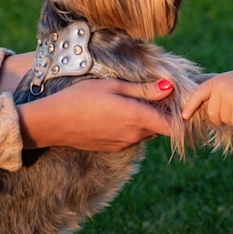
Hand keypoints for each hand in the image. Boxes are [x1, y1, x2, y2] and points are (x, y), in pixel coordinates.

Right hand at [17, 78, 173, 151]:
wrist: (52, 122)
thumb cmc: (81, 98)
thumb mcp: (114, 87)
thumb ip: (144, 90)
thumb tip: (170, 87)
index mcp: (138, 118)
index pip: (173, 127)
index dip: (180, 116)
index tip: (178, 102)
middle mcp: (134, 135)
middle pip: (160, 127)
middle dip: (161, 113)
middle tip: (154, 93)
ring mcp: (123, 143)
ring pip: (146, 132)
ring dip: (146, 119)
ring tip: (133, 100)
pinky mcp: (113, 147)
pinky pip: (132, 136)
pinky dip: (132, 126)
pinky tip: (118, 112)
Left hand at [182, 67, 232, 130]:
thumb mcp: (230, 82)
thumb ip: (217, 93)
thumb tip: (206, 112)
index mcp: (216, 82)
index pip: (198, 95)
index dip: (190, 106)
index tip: (184, 116)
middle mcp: (220, 88)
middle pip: (212, 115)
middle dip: (221, 119)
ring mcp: (230, 96)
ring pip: (224, 121)